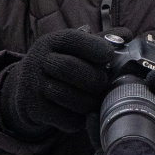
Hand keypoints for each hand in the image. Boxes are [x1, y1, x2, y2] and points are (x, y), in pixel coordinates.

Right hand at [0, 28, 127, 138]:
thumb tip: (128, 35)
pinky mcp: (33, 108)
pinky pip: (63, 117)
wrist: (27, 89)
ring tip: (97, 100)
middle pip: (70, 68)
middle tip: (104, 84)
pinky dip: (78, 119)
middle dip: (94, 78)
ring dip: (89, 101)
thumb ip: (102, 40)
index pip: (73, 39)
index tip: (109, 56)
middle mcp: (38, 60)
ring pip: (66, 95)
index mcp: (52, 41)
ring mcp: (33, 85)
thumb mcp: (76, 48)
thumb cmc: (62, 64)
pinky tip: (83, 114)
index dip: (95, 47)